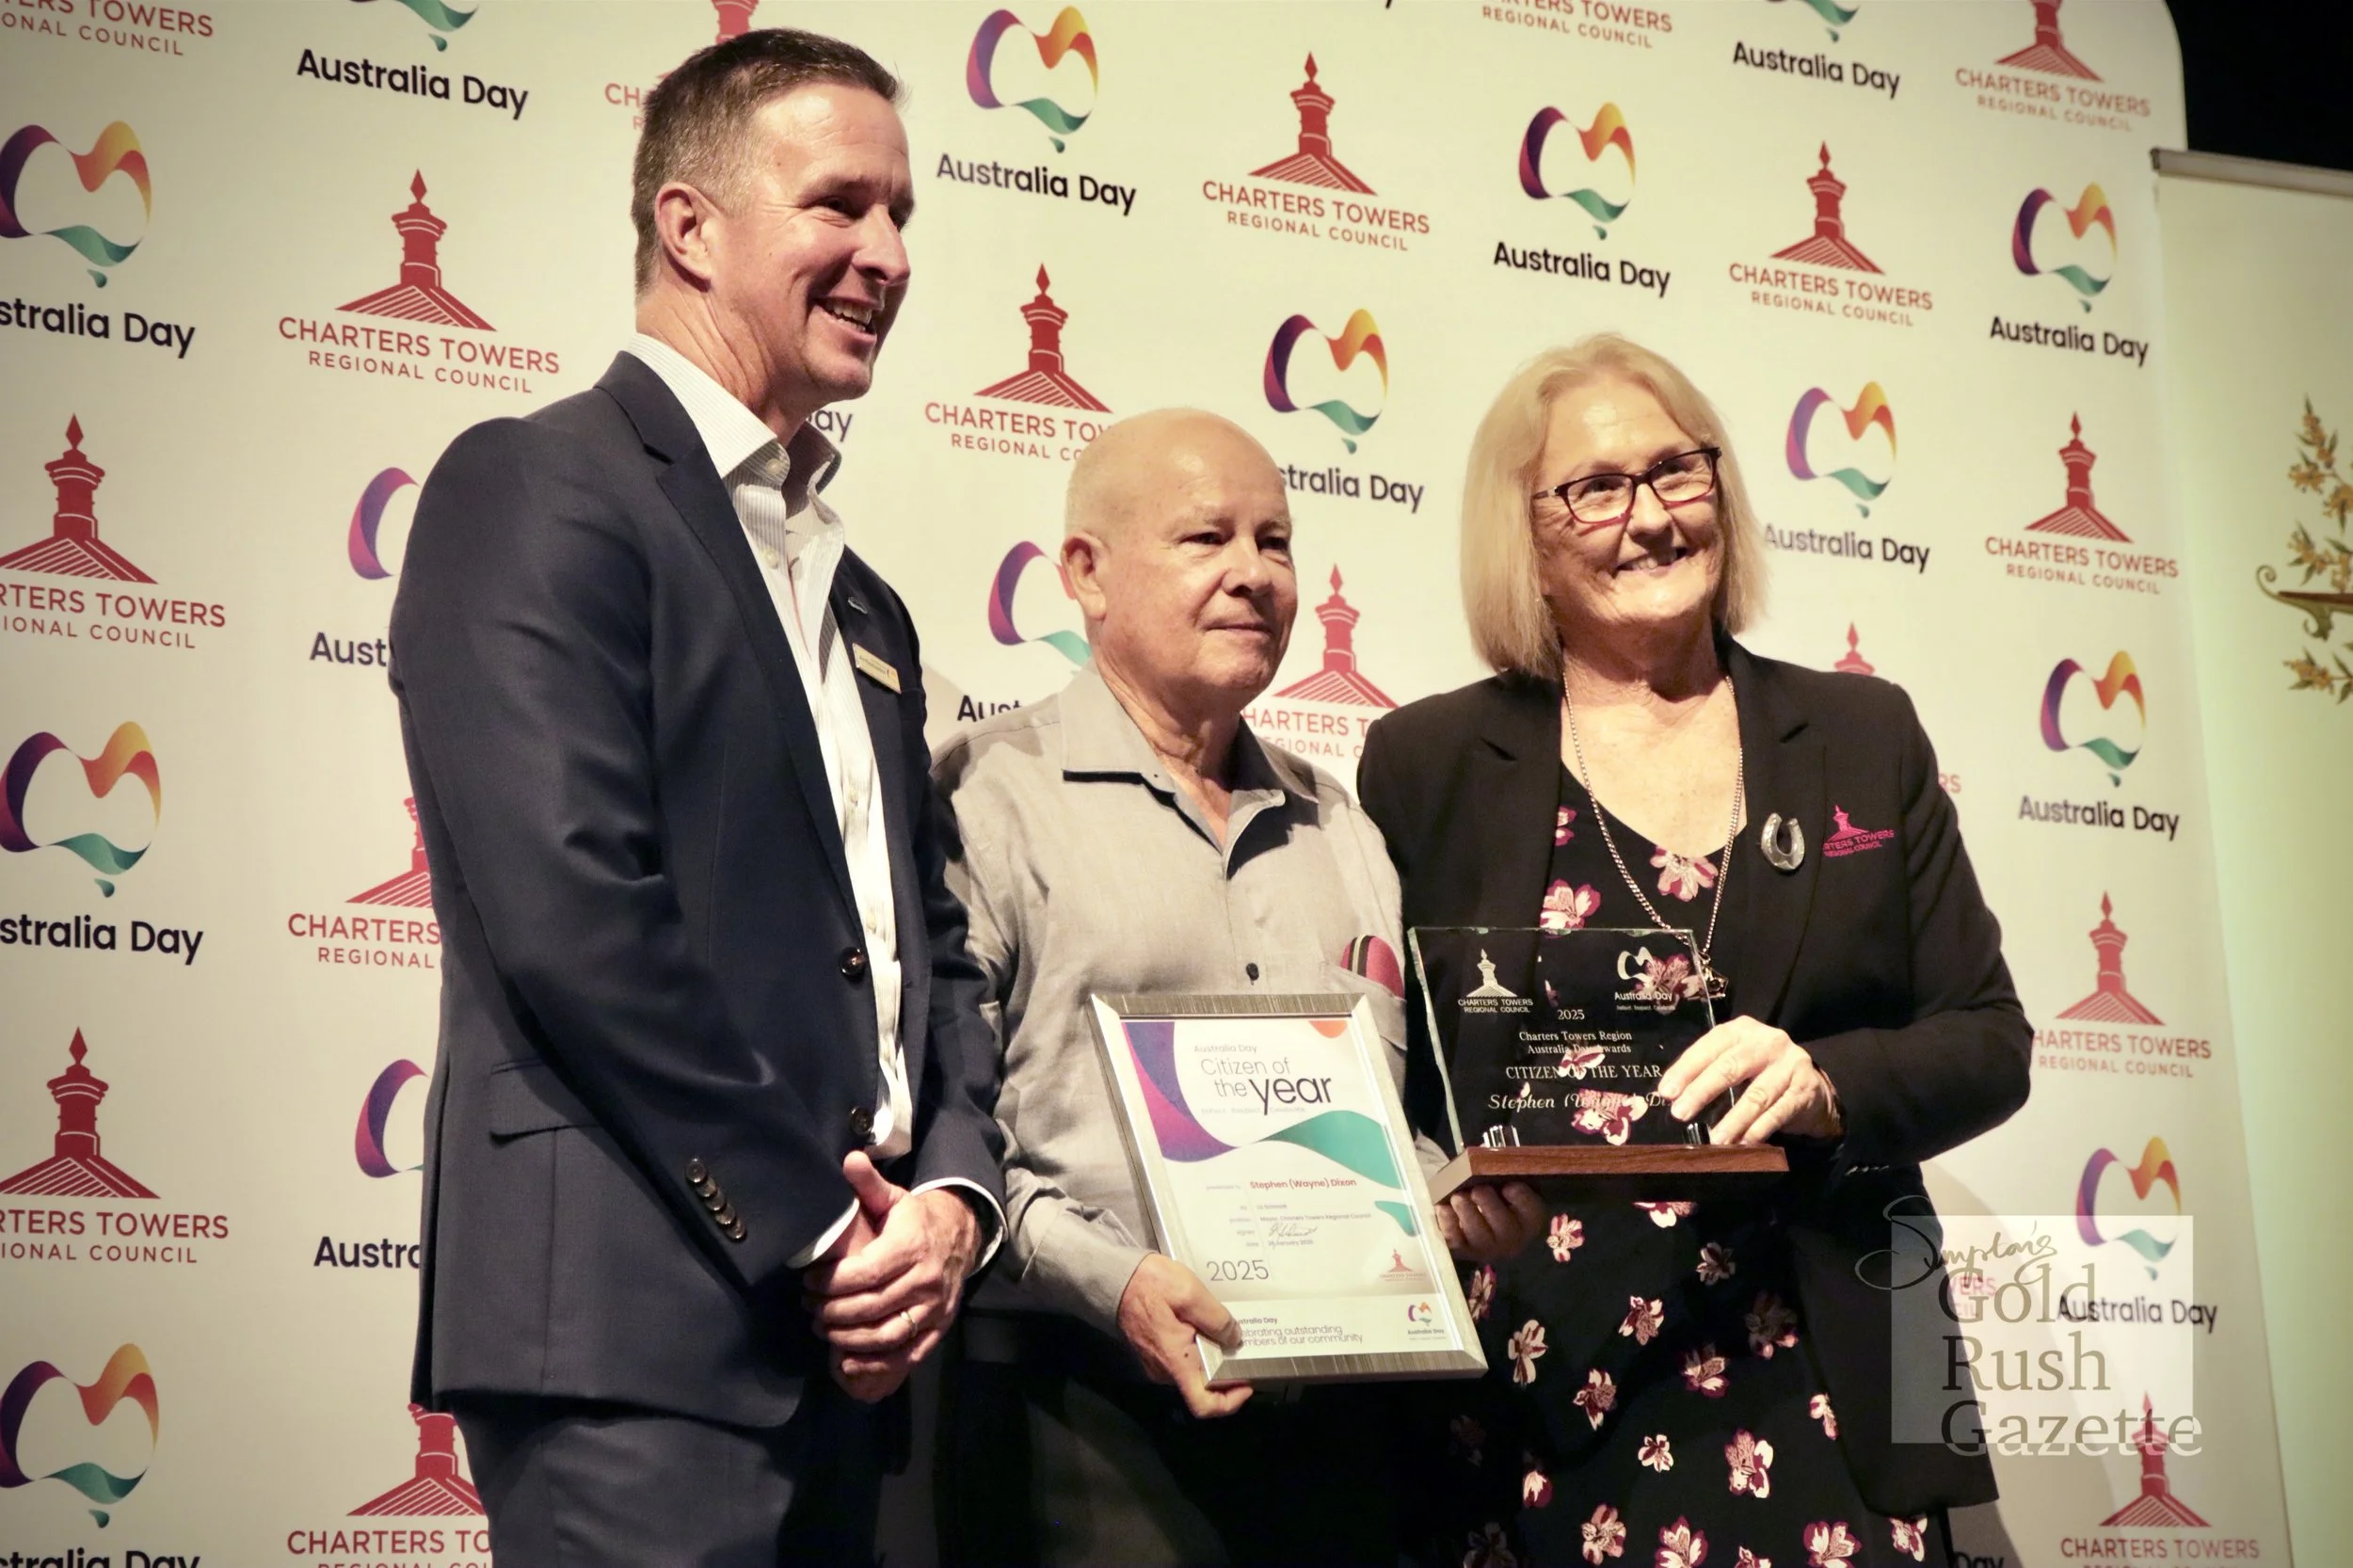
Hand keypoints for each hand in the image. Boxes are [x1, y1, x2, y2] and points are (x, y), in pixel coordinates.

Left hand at [804, 1153, 980, 1400]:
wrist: (961, 1237)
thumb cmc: (916, 1219)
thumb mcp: (894, 1198)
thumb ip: (868, 1183)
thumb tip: (849, 1159)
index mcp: (911, 1246)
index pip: (865, 1273)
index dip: (832, 1282)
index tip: (809, 1282)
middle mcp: (926, 1280)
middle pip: (871, 1306)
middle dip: (832, 1311)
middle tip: (809, 1306)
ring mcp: (934, 1308)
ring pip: (886, 1334)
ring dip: (848, 1337)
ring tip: (822, 1328)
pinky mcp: (938, 1328)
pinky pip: (906, 1354)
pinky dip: (876, 1363)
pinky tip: (848, 1358)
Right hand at [1116, 1254, 1251, 1419]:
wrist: (1114, 1277)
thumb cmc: (1149, 1284)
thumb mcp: (1190, 1293)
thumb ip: (1216, 1318)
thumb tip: (1234, 1338)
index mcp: (1175, 1361)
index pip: (1203, 1404)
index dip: (1229, 1403)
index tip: (1246, 1384)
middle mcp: (1165, 1370)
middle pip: (1202, 1386)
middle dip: (1226, 1372)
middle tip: (1242, 1347)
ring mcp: (1157, 1363)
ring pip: (1192, 1371)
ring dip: (1212, 1357)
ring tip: (1225, 1331)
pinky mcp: (1153, 1352)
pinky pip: (1181, 1359)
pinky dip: (1198, 1349)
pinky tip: (1204, 1325)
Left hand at [1436, 1180, 1545, 1262]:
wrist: (1481, 1222)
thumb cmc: (1497, 1197)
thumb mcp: (1506, 1185)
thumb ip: (1502, 1174)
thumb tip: (1484, 1154)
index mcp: (1529, 1219)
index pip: (1531, 1210)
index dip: (1520, 1198)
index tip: (1508, 1186)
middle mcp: (1513, 1238)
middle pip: (1504, 1226)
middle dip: (1489, 1206)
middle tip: (1477, 1190)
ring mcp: (1488, 1248)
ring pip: (1479, 1236)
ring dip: (1467, 1214)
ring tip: (1458, 1197)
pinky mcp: (1465, 1251)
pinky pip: (1456, 1242)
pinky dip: (1448, 1224)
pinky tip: (1443, 1208)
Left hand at [1658, 1016, 1840, 1143]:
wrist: (1813, 1087)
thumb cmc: (1762, 1073)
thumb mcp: (1736, 1061)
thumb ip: (1708, 1069)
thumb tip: (1671, 1094)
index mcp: (1743, 1030)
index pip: (1710, 1046)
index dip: (1686, 1068)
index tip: (1666, 1092)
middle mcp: (1768, 1042)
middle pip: (1731, 1067)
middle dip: (1702, 1091)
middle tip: (1680, 1113)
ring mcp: (1790, 1065)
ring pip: (1756, 1095)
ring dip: (1732, 1120)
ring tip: (1714, 1140)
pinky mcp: (1804, 1090)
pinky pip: (1778, 1113)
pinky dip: (1758, 1130)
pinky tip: (1743, 1143)